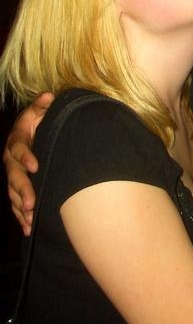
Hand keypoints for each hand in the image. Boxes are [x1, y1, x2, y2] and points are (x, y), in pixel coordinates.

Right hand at [3, 92, 52, 234]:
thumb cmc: (37, 121)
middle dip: (22, 190)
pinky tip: (28, 228)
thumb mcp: (38, 111)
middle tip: (31, 203)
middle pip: (14, 177)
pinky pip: (16, 203)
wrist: (31, 133)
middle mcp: (11, 161)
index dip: (26, 157)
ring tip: (30, 219)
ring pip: (13, 193)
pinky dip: (21, 216)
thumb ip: (42, 105)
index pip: (18, 150)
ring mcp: (13, 176)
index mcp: (16, 142)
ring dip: (21, 207)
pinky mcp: (16, 188)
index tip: (36, 165)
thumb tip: (49, 96)